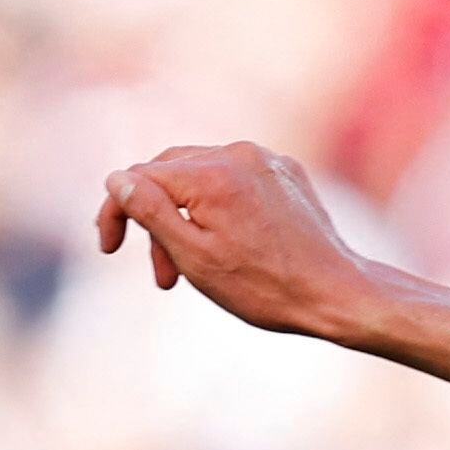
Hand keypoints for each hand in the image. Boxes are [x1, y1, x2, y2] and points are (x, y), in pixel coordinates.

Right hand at [94, 144, 380, 341]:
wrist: (340, 295)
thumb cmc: (267, 287)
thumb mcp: (195, 256)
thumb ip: (150, 212)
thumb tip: (116, 179)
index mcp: (209, 173)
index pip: (139, 177)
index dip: (117, 212)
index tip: (109, 248)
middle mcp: (237, 154)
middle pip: (169, 174)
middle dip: (156, 220)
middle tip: (162, 274)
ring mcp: (266, 159)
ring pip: (202, 178)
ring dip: (187, 218)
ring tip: (191, 268)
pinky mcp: (286, 173)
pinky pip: (236, 180)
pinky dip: (221, 208)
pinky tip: (229, 245)